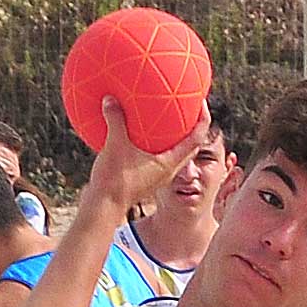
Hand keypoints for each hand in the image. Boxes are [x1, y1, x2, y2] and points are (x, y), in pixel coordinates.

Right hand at [85, 97, 210, 214]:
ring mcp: (158, 175)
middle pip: (190, 145)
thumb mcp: (115, 147)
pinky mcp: (146, 178)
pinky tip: (142, 136)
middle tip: (189, 109)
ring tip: (169, 120)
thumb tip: (110, 99)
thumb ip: (116, 121)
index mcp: (170, 163)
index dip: (203, 119)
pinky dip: (157, 145)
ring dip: (176, 137)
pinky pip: (159, 157)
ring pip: (175, 153)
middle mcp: (169, 170)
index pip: (197, 138)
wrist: (103, 208)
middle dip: (193, 127)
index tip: (201, 102)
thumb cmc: (114, 181)